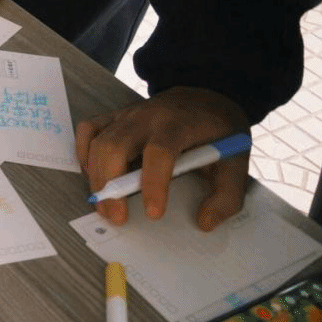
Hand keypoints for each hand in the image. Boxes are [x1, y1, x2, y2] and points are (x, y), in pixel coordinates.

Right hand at [76, 87, 250, 230]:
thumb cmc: (218, 133)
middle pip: (115, 146)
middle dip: (110, 184)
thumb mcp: (237, 163)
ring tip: (105, 207)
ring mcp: (127, 114)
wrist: (205, 99)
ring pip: (97, 142)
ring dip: (95, 177)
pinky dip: (83, 153)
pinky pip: (88, 130)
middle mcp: (147, 117)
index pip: (159, 152)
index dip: (153, 183)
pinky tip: (93, 175)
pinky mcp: (114, 116)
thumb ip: (227, 196)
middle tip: (116, 217)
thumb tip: (203, 222)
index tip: (154, 214)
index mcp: (179, 125)